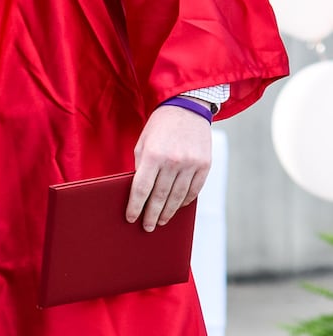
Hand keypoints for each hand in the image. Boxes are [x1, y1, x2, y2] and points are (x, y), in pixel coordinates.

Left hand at [126, 103, 211, 231]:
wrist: (186, 108)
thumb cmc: (159, 127)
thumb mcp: (143, 143)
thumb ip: (141, 167)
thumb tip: (139, 192)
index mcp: (153, 155)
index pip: (141, 188)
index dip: (135, 206)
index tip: (130, 218)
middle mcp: (173, 162)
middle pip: (160, 196)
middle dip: (152, 214)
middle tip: (147, 227)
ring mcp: (191, 165)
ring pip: (178, 197)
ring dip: (168, 212)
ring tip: (161, 221)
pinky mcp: (205, 166)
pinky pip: (194, 190)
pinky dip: (185, 201)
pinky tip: (177, 208)